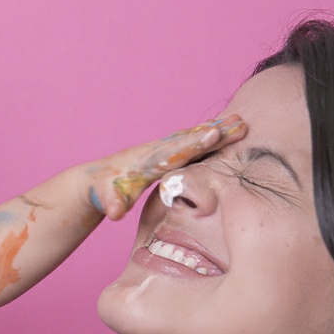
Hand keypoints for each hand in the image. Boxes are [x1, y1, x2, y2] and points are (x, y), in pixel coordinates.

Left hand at [84, 114, 245, 219]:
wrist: (93, 180)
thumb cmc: (101, 192)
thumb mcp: (104, 199)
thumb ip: (112, 203)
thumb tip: (115, 212)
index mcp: (147, 162)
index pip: (175, 152)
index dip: (194, 144)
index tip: (214, 134)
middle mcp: (156, 150)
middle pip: (189, 139)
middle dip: (214, 132)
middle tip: (240, 123)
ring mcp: (160, 149)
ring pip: (192, 137)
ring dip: (215, 129)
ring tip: (240, 122)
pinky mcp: (164, 152)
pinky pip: (189, 141)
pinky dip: (206, 134)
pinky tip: (223, 130)